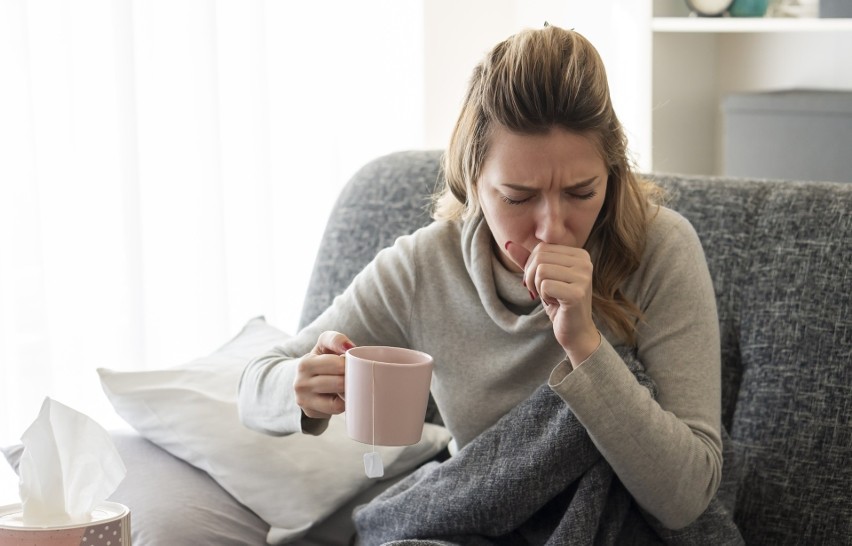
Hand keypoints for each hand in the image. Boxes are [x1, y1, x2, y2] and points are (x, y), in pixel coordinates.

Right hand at [293, 331, 354, 418]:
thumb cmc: (321, 360)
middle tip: (354, 375)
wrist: (304, 379)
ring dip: (348, 393)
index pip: (338, 365)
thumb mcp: (324, 345)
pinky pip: (335, 411)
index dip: (350, 364)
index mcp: (305, 364)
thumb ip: (335, 339)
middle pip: (340, 383)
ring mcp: (304, 400)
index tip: (351, 363)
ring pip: (337, 402)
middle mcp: (300, 383)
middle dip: (351, 379)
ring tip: (348, 385)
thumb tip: (349, 347)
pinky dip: (342, 404)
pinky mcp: (310, 412)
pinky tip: (341, 396)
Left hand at [505, 241, 600, 365]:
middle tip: (542, 292)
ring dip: (538, 288)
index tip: (541, 283)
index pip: (541, 248)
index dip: (532, 267)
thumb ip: (528, 260)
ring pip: (541, 271)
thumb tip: (509, 244)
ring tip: (551, 297)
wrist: (575, 331)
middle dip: (532, 277)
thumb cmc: (559, 303)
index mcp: (580, 254)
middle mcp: (585, 262)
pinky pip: (545, 286)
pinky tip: (557, 304)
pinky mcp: (577, 293)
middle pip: (540, 258)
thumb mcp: (542, 278)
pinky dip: (544, 297)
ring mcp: (583, 277)